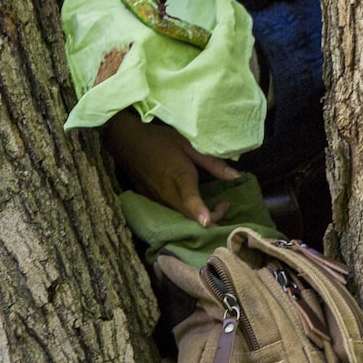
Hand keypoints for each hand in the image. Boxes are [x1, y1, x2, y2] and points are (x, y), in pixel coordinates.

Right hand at [103, 111, 240, 227]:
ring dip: (197, 216)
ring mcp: (156, 199)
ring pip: (179, 216)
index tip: (209, 222)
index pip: (190, 200)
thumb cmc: (161, 139)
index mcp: (178, 176)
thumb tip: (236, 176)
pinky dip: (184, 212)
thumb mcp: (189, 145)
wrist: (127, 141)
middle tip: (224, 205)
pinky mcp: (150, 200)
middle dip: (210, 218)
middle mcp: (166, 193)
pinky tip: (193, 204)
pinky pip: (170, 211)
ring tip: (214, 206)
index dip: (200, 212)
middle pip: (188, 216)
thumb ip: (212, 163)